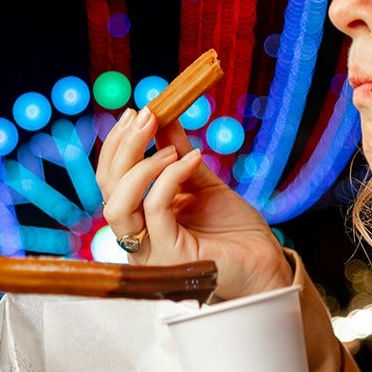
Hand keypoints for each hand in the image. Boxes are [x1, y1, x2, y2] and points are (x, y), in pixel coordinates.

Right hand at [94, 107, 289, 300]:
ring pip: (119, 205)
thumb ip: (177, 154)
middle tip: (147, 115)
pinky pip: (156, 209)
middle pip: (108, 189)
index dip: (118, 145)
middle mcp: (137, 238)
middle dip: (123, 147)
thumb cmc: (233, 229)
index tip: (137, 112)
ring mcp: (150, 251)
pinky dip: (170, 178)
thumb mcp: (201, 182)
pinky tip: (193, 160)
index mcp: (139, 220)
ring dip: (139, 166)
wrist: (264, 260)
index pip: (110, 181)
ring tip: (171, 147)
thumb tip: (163, 117)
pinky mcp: (170, 255)